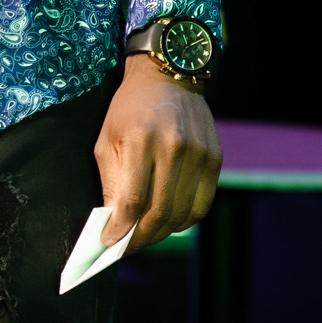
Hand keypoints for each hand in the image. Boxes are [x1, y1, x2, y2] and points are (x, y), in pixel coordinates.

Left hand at [94, 55, 221, 250]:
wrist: (168, 76)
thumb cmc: (129, 109)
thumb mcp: (107, 138)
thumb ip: (111, 181)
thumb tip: (113, 224)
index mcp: (140, 139)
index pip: (133, 200)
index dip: (120, 228)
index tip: (109, 242)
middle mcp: (173, 146)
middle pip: (160, 212)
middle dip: (140, 237)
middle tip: (127, 247)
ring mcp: (198, 153)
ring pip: (182, 213)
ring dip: (162, 233)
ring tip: (145, 236)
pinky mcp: (214, 157)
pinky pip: (201, 204)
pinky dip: (184, 220)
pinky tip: (169, 221)